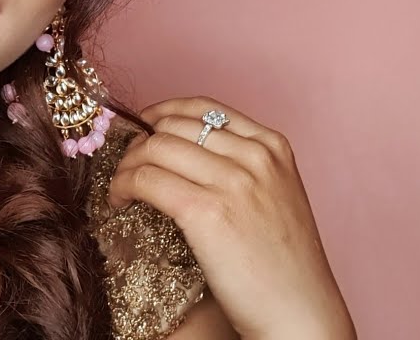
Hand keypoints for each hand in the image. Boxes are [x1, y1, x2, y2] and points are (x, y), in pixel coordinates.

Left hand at [108, 97, 354, 339]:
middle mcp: (255, 156)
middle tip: (127, 165)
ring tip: (121, 187)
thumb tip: (180, 151)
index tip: (144, 126)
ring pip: (155, 148)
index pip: (205, 107)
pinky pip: (146, 180)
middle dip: (140, 142)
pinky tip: (119, 200)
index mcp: (273, 146)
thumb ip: (241, 167)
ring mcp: (233, 182)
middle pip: (174, 126)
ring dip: (126, 165)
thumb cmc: (285, 265)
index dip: (163, 112)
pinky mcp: (207, 212)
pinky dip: (123, 185)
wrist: (300, 312)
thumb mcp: (276, 196)